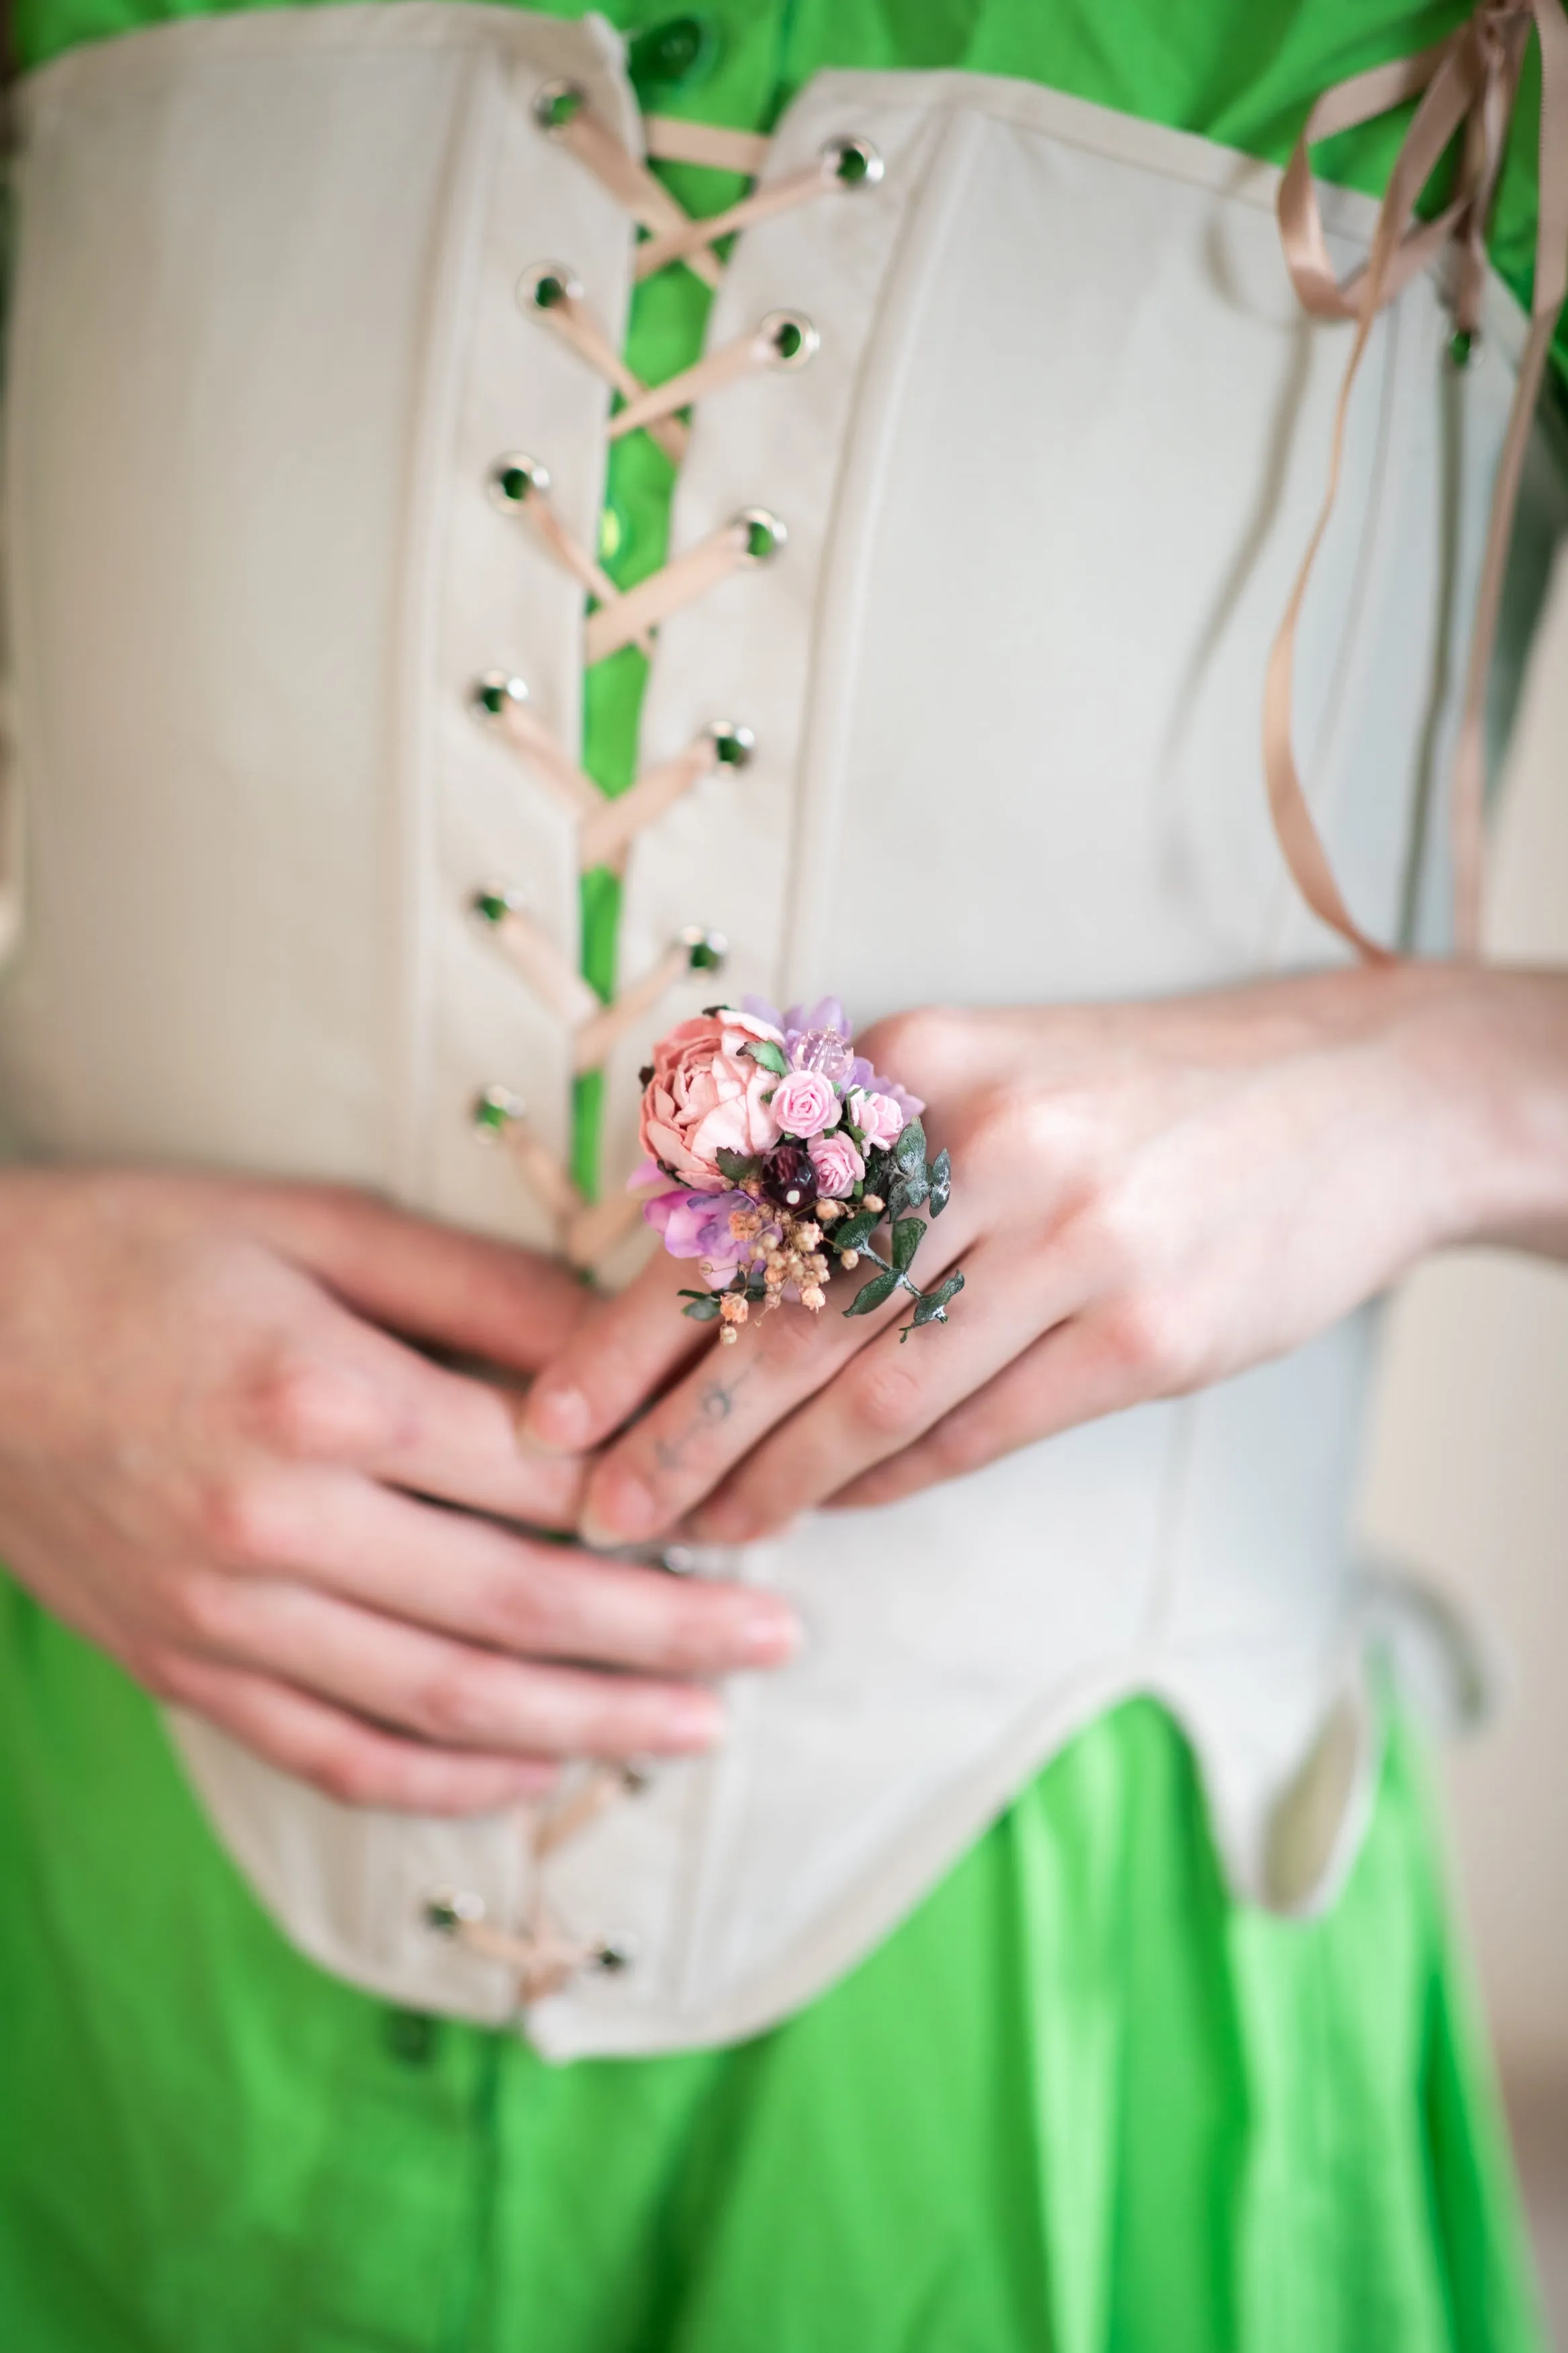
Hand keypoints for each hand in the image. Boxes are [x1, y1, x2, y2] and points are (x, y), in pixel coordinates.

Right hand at [0, 1172, 796, 1811]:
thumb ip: (473, 1283)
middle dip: (669, 1635)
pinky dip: (449, 1783)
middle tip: (779, 1639)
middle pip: (520, 1610)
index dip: (662, 1499)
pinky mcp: (185, 1668)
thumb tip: (619, 1331)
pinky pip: (338, 1755)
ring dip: (590, 1726)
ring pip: (446, 1707)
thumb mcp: (309, 1222)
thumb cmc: (134, 1253)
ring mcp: (227, 1617)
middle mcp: (281, 1527)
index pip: (541, 1474)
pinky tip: (541, 1773)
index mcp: (324, 1398)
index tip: (751, 1507)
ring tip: (703, 1728)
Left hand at [521, 964, 1567, 1539]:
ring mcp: (1069, 1241)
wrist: (1353, 1099)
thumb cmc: (1131, 1096)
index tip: (548, 1415)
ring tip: (702, 1535)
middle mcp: (980, 1145)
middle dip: (674, 1434)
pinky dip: (895, 1480)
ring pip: (875, 1395)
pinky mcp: (1146, 1333)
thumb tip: (715, 1301)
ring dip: (775, 1482)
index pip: (733, 1220)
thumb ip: (854, 1168)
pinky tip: (839, 1509)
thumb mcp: (982, 1077)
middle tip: (599, 1513)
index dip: (627, 1331)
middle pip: (785, 1322)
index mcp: (915, 1071)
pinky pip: (980, 1431)